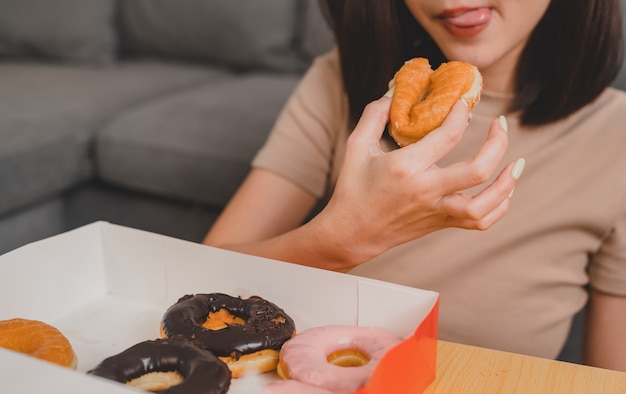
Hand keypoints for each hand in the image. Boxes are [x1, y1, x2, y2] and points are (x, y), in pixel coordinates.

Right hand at [312, 96, 520, 266]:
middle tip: (500, 125)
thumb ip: (374, 115)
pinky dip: (498, 208)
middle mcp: (426, 191)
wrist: (351, 233)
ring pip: (485, 204)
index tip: (463, 102)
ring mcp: (436, 210)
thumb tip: (393, 92)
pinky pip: (479, 222)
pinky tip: (504, 192)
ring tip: (516, 163)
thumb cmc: (352, 188)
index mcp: (406, 167)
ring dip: (507, 183)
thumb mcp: (356, 146)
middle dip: (497, 144)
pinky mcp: (440, 223)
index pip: (448, 135)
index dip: (461, 113)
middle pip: (478, 170)